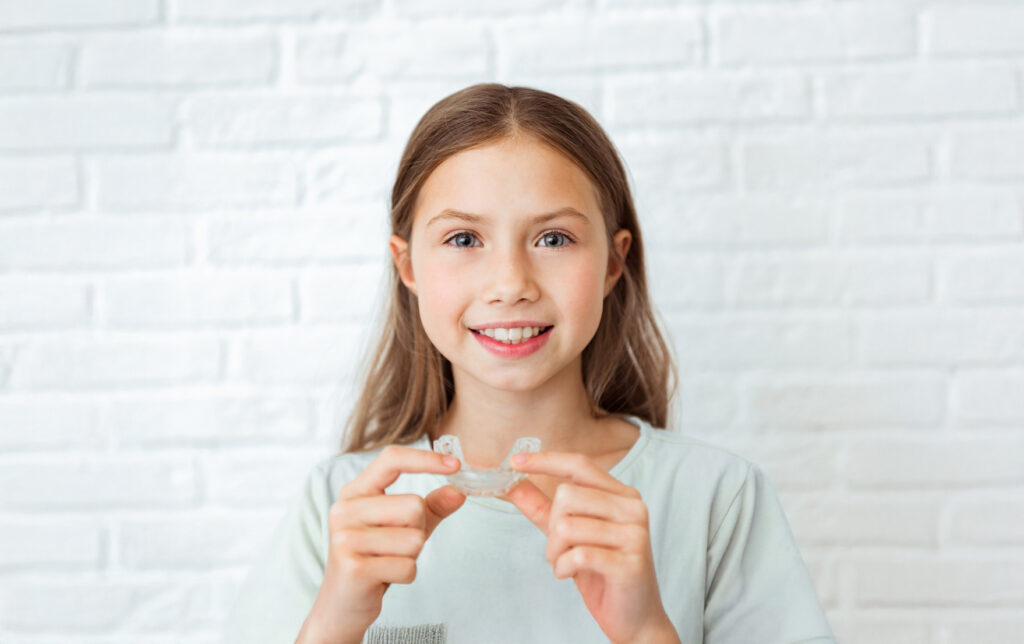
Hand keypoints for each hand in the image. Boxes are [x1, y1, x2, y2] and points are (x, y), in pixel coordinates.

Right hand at [297, 445, 465, 643]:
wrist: (341, 606)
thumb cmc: (375, 559)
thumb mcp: (403, 527)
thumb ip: (431, 507)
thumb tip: (459, 492)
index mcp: (355, 492)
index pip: (391, 459)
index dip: (425, 459)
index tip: (456, 464)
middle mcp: (345, 509)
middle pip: (414, 505)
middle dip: (417, 530)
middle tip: (394, 547)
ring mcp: (346, 538)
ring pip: (414, 539)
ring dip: (411, 556)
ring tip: (387, 562)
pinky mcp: (354, 568)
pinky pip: (408, 567)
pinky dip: (405, 576)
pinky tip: (383, 579)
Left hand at [502, 452, 678, 643]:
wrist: (635, 617)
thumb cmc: (602, 572)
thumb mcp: (568, 535)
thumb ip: (542, 508)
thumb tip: (512, 485)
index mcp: (621, 495)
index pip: (579, 465)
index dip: (546, 460)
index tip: (514, 460)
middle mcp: (633, 508)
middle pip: (566, 496)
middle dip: (550, 527)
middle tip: (558, 549)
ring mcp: (635, 534)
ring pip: (567, 526)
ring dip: (554, 552)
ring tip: (566, 564)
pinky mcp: (631, 562)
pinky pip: (577, 555)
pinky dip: (562, 567)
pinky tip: (569, 574)